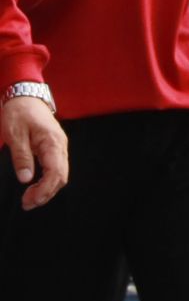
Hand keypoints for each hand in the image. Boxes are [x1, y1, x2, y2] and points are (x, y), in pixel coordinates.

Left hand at [2, 95, 66, 209]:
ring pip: (60, 174)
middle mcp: (61, 146)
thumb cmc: (19, 112)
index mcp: (53, 142)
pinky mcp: (54, 147)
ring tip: (29, 199)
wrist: (25, 96)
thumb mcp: (14, 134)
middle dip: (46, 193)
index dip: (45, 190)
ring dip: (47, 189)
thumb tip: (25, 179)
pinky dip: (47, 181)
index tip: (29, 200)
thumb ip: (21, 157)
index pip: (55, 172)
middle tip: (26, 204)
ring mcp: (59, 146)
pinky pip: (56, 168)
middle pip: (61, 176)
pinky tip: (35, 186)